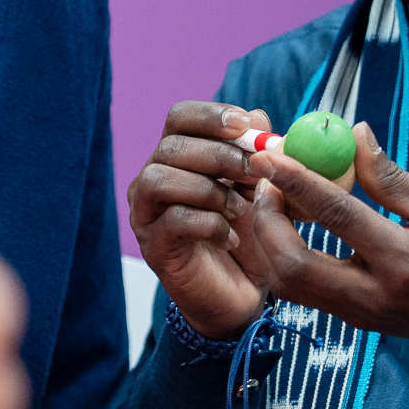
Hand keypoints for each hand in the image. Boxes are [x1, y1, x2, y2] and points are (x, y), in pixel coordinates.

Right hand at [127, 102, 274, 339]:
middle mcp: (153, 178)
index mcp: (178, 156)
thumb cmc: (248, 236)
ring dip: (209, 189)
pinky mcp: (153, 246)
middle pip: (171, 145)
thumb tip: (258, 116)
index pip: (179, 117)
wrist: (240, 294)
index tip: (245, 126)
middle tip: (255, 172)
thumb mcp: (261, 189)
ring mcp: (147, 213)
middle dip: (219, 154)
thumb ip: (258, 153)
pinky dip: (210, 224)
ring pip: (160, 179)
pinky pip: (172, 220)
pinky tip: (231, 238)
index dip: (209, 115)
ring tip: (240, 209)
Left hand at [245, 122, 408, 359]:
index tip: (271, 153)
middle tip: (266, 179)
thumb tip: (355, 136)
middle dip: (267, 220)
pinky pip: (306, 291)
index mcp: (404, 263)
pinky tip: (293, 224)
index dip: (298, 181)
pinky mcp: (358, 321)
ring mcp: (363, 316)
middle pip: (293, 265)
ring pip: (291, 285)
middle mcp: (375, 297)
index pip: (337, 217)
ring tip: (275, 198)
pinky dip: (288, 256)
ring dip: (271, 240)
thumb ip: (394, 179)